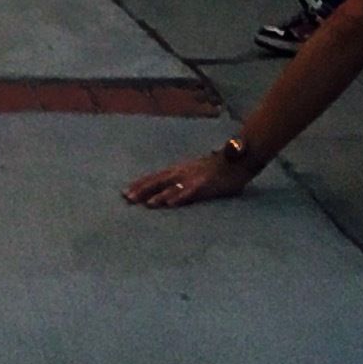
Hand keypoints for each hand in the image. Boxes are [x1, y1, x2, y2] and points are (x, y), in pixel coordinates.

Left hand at [124, 148, 255, 208]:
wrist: (237, 159)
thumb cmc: (217, 168)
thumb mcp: (195, 171)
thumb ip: (182, 179)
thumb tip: (166, 189)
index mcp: (179, 169)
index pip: (155, 177)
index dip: (140, 184)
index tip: (125, 191)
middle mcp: (183, 171)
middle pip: (159, 180)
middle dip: (143, 189)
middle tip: (127, 198)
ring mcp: (194, 177)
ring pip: (173, 186)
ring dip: (159, 195)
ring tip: (147, 204)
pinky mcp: (206, 184)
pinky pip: (191, 191)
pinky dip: (180, 196)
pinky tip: (171, 203)